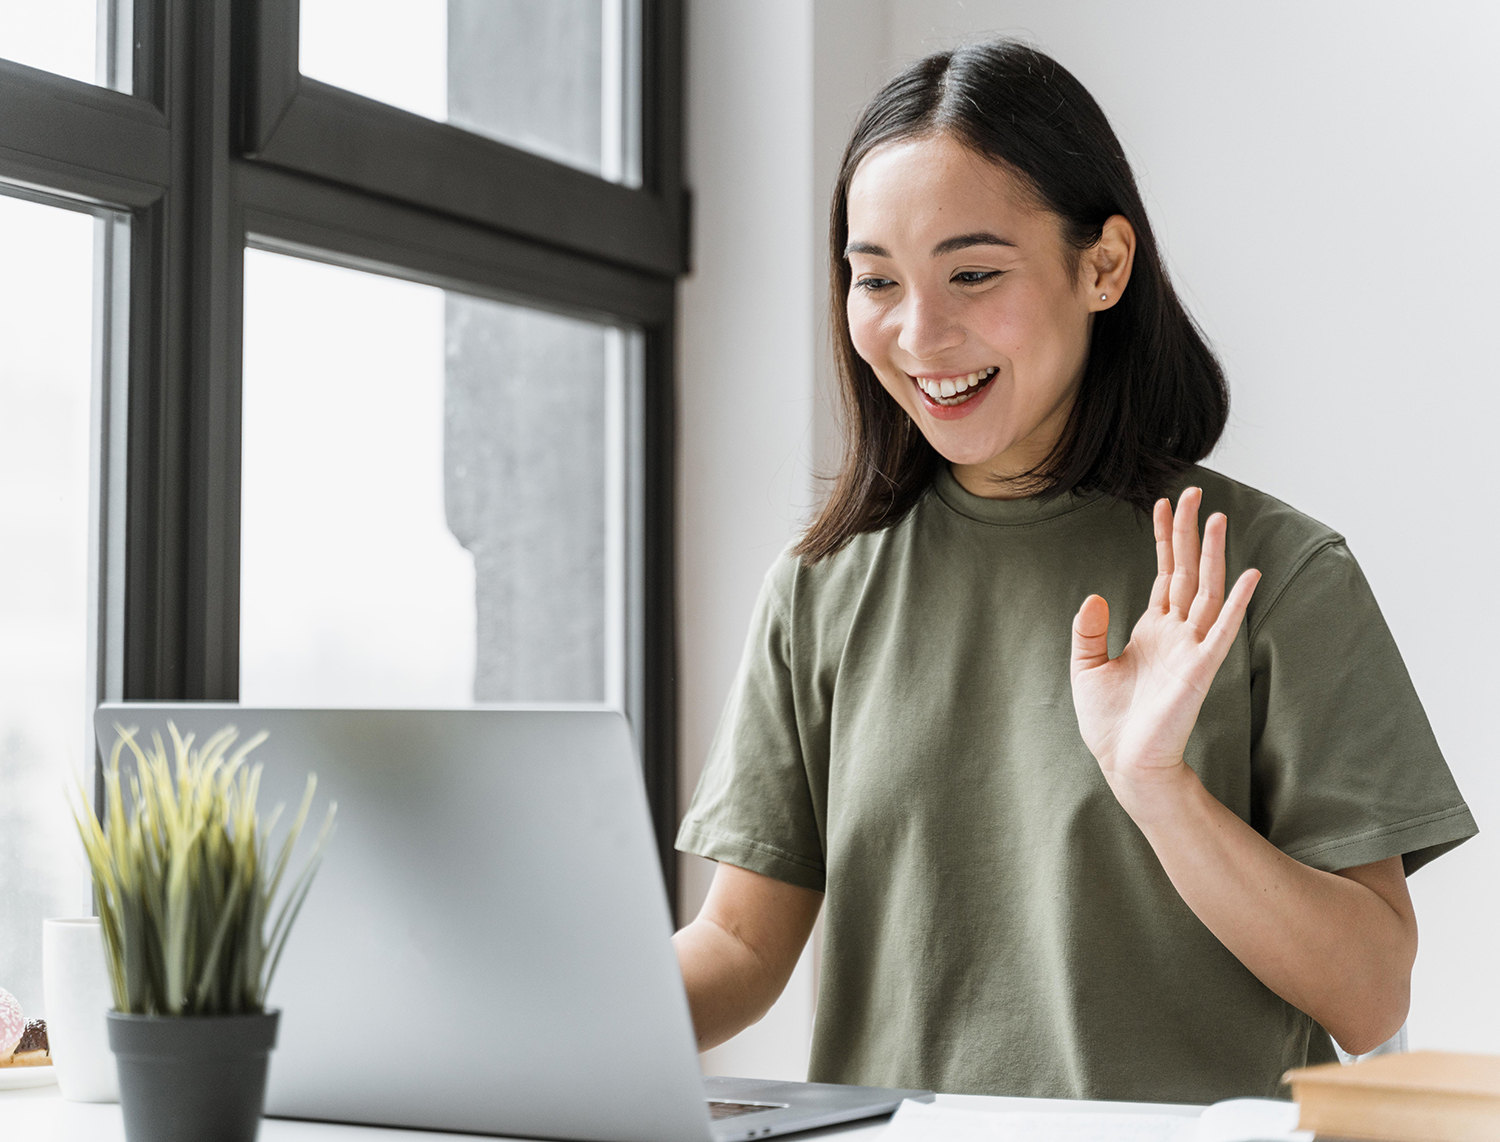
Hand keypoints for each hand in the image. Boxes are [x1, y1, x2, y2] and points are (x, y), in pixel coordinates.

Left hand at [1069, 487, 1259, 811]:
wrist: (1124, 762)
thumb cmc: (1109, 722)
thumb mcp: (1086, 667)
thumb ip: (1088, 630)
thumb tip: (1094, 596)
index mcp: (1152, 630)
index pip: (1164, 574)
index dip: (1164, 539)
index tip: (1163, 503)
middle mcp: (1176, 633)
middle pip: (1187, 571)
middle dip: (1190, 532)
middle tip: (1195, 492)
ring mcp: (1192, 648)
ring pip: (1207, 591)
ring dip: (1213, 555)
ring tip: (1218, 517)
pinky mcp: (1200, 669)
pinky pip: (1222, 629)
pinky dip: (1235, 601)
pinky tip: (1247, 573)